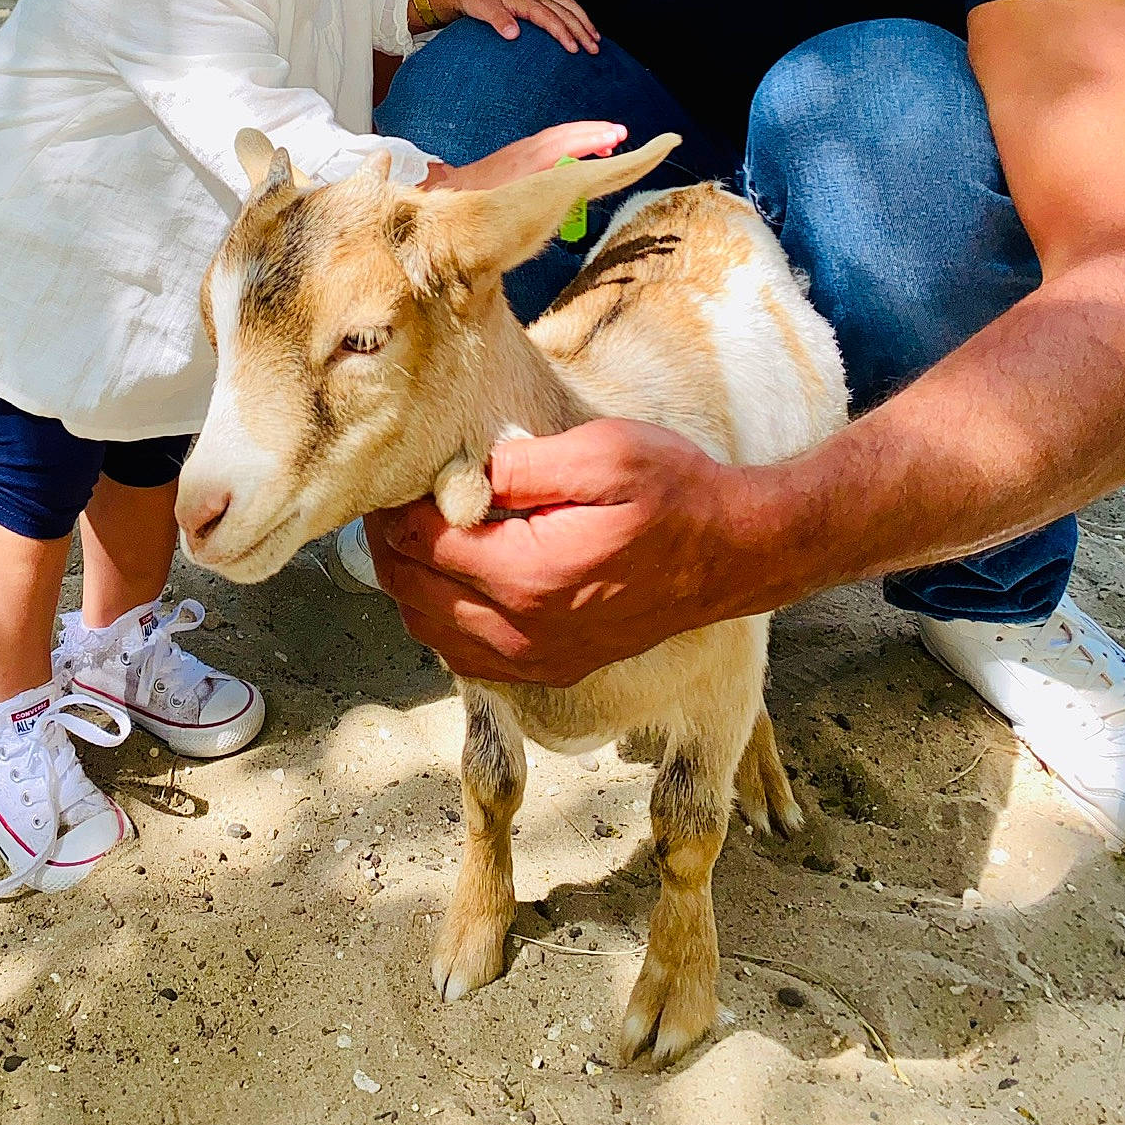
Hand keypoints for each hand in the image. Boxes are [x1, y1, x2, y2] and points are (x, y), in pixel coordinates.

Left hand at [366, 419, 773, 683]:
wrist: (732, 552)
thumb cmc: (675, 491)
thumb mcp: (603, 454)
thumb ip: (521, 465)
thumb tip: (456, 473)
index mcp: (530, 574)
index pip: (420, 542)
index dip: (396, 505)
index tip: (397, 474)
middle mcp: (525, 630)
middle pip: (411, 589)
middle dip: (391, 542)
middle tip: (394, 499)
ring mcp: (536, 659)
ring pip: (429, 629)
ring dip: (409, 582)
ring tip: (417, 533)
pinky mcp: (550, 670)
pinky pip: (465, 655)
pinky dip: (440, 618)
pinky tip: (452, 579)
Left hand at [422, 119, 626, 192]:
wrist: (449, 193)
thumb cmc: (477, 206)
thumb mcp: (507, 208)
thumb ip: (536, 203)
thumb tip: (565, 199)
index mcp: (526, 164)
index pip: (565, 145)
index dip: (591, 141)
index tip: (615, 138)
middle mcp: (525, 152)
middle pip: (565, 135)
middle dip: (595, 132)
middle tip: (622, 134)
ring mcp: (521, 150)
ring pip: (559, 136)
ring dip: (585, 134)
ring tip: (611, 140)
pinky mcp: (518, 153)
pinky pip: (551, 141)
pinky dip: (572, 140)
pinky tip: (582, 150)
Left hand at [425, 0, 600, 53]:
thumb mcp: (483, 9)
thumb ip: (499, 21)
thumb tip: (514, 34)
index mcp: (525, 0)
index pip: (550, 18)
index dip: (564, 34)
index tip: (574, 49)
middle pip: (566, 12)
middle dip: (582, 30)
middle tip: (594, 49)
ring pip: (568, 6)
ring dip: (584, 22)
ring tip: (596, 39)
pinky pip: (562, 4)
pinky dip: (576, 15)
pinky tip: (580, 26)